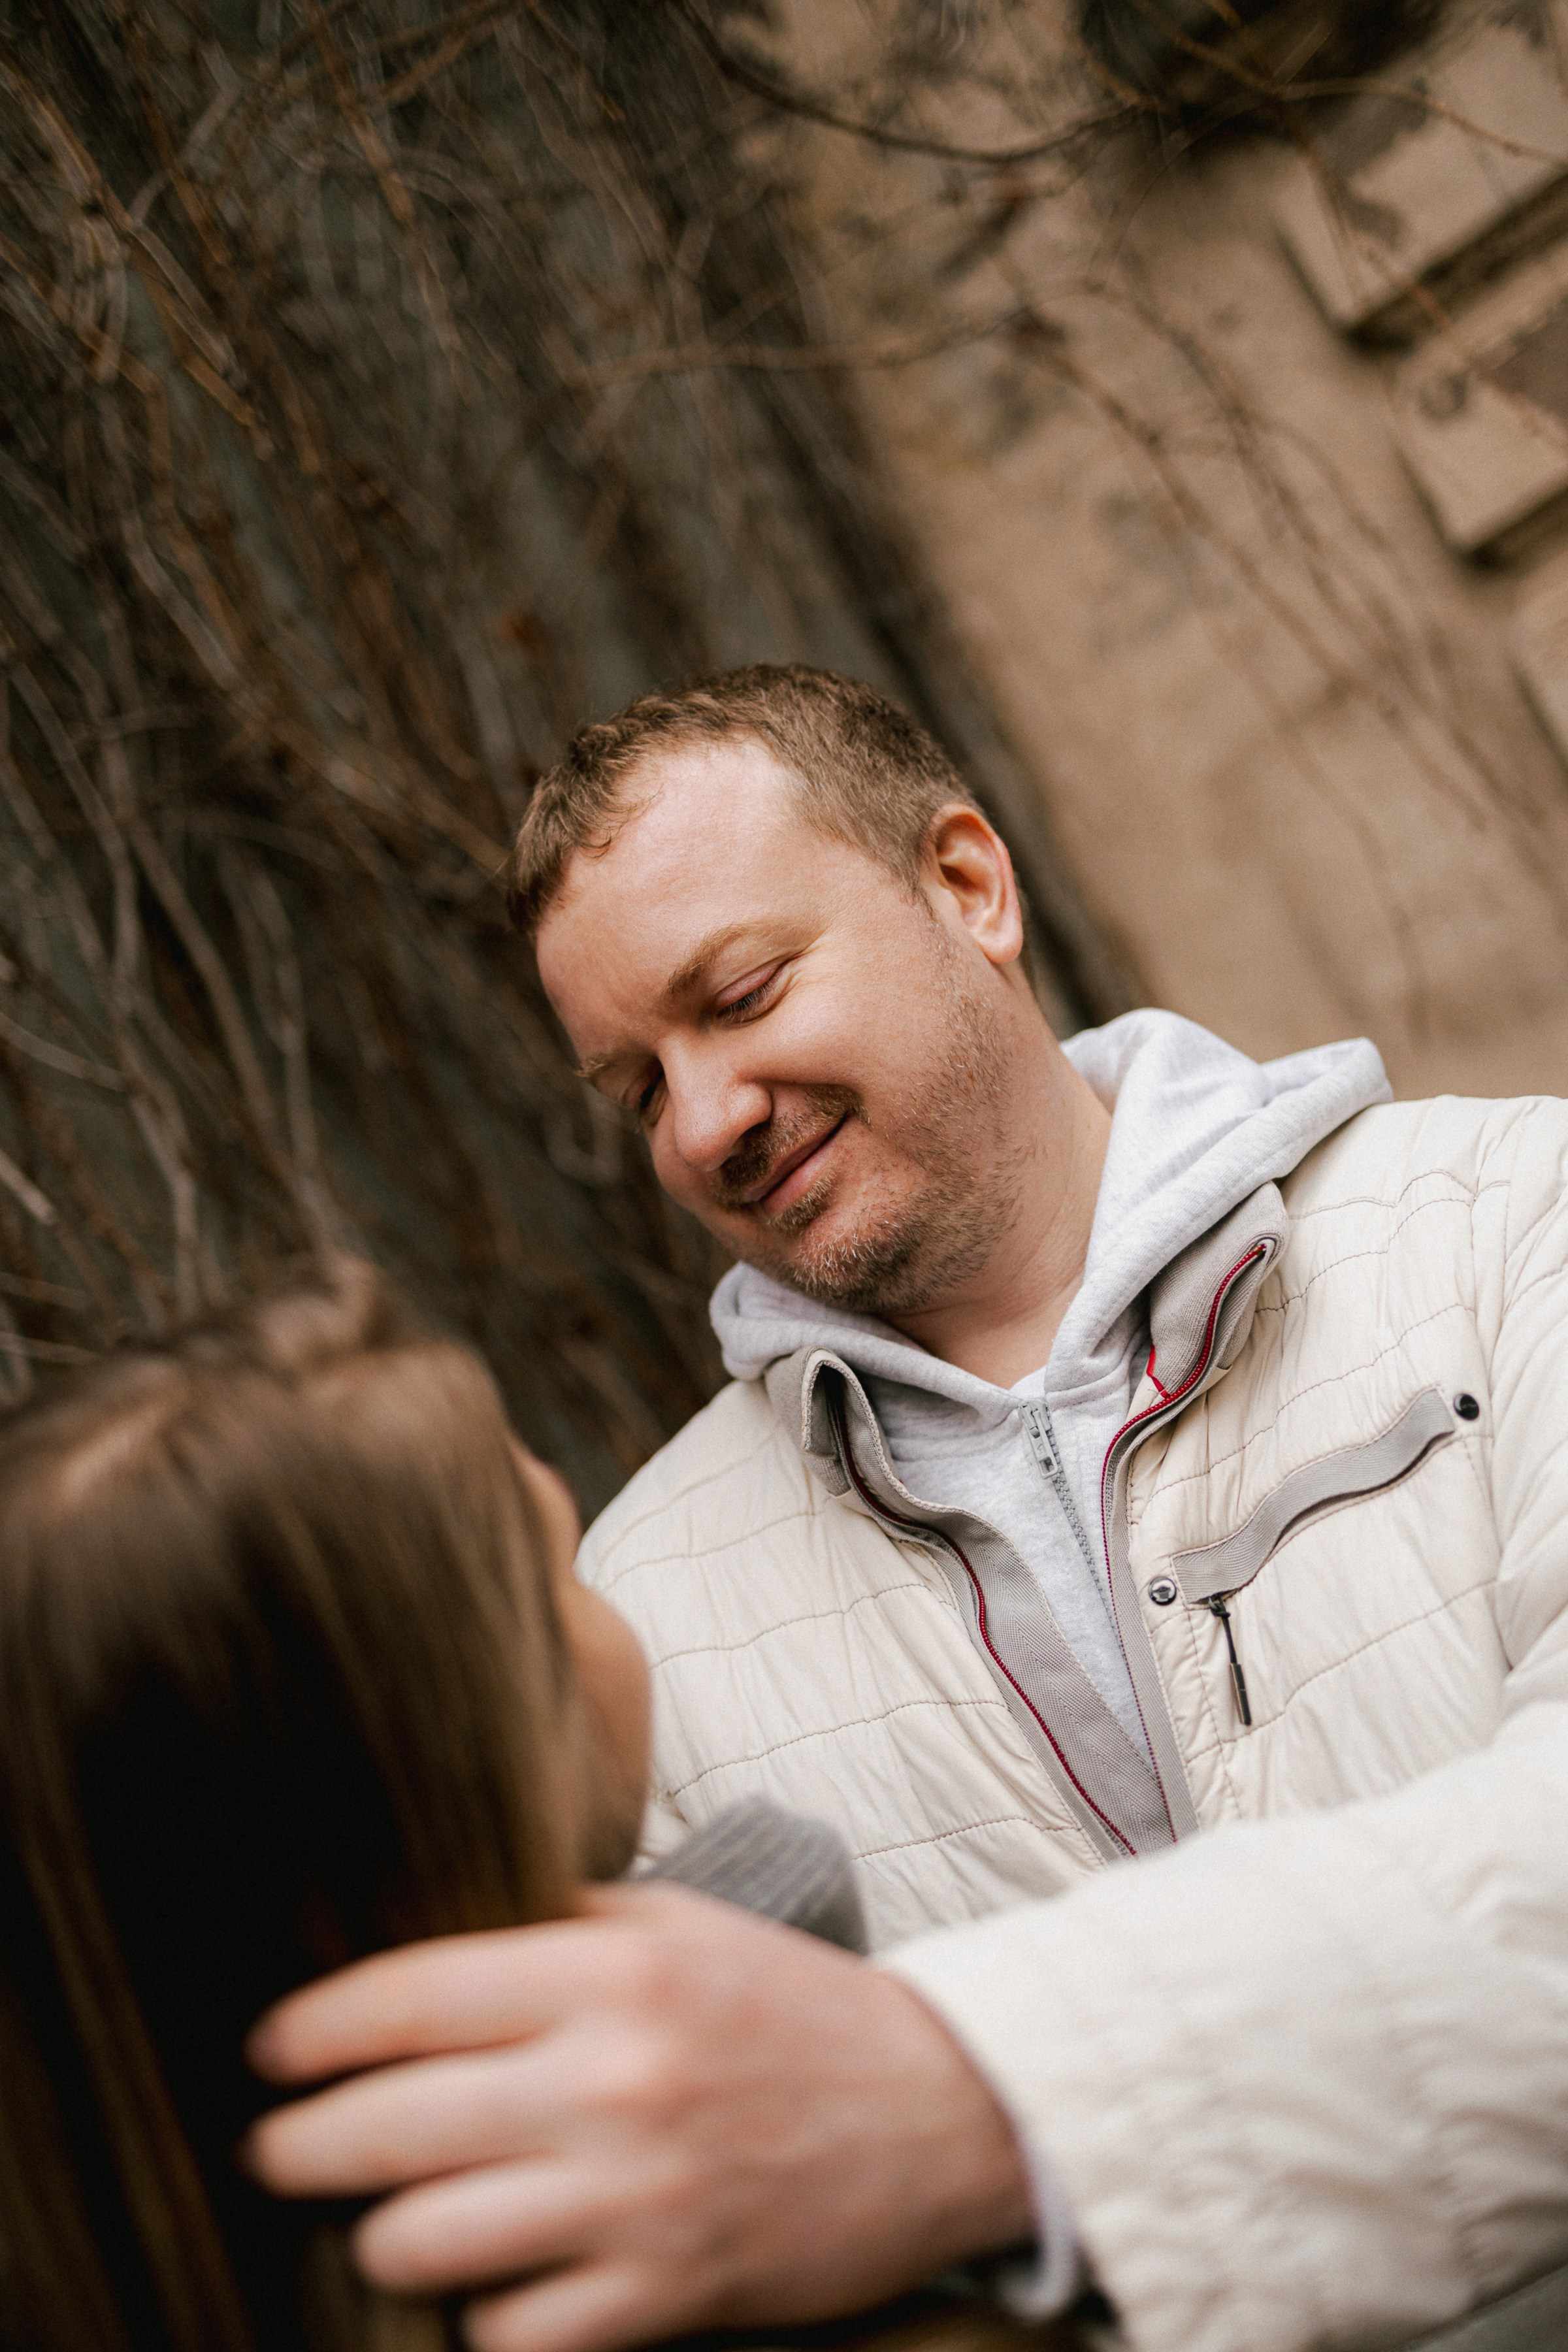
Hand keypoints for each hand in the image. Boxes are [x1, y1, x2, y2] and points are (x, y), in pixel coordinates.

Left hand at [243, 1881, 1034, 2351]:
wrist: (937, 2107)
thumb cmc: (787, 2005)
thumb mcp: (676, 1924)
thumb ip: (553, 1924)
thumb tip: (412, 1943)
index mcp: (612, 1967)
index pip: (408, 1997)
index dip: (310, 2031)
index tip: (268, 2050)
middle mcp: (613, 2078)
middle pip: (388, 2127)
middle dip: (300, 2145)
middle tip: (277, 2148)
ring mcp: (638, 2197)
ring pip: (423, 2243)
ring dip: (381, 2238)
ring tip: (381, 2221)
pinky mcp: (668, 2294)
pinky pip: (509, 2336)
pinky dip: (480, 2319)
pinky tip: (486, 2288)